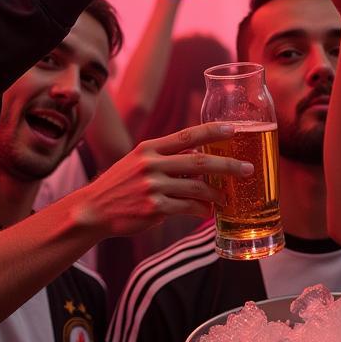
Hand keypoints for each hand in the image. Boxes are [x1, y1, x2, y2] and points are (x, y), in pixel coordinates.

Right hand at [70, 121, 252, 237]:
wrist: (92, 210)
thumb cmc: (121, 185)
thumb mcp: (138, 162)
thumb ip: (167, 159)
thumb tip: (201, 161)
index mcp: (149, 148)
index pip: (187, 135)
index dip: (213, 131)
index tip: (234, 130)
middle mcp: (151, 164)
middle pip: (199, 162)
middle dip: (228, 165)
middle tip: (247, 169)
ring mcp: (152, 186)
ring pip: (197, 188)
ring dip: (216, 193)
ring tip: (226, 197)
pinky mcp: (154, 208)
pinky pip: (187, 208)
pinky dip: (201, 210)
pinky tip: (207, 211)